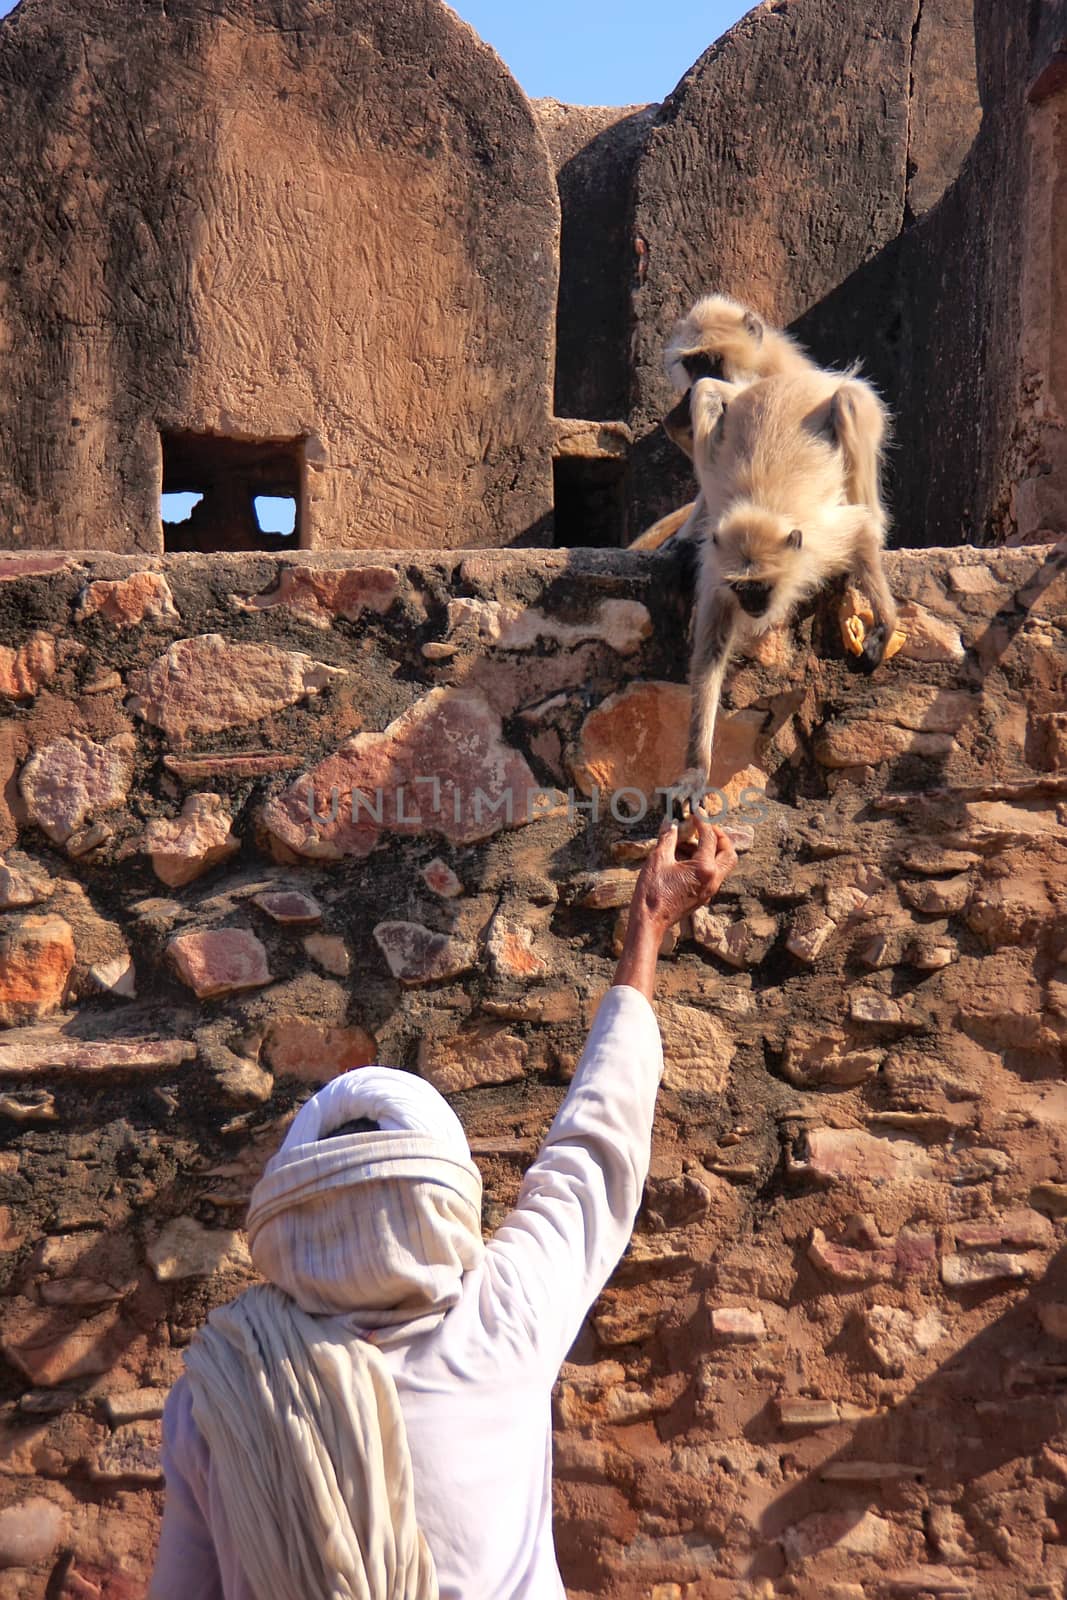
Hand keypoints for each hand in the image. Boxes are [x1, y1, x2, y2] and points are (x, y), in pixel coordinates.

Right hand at [630, 814, 736, 933]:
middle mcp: (713, 879)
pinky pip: (712, 873)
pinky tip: (683, 858)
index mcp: (704, 868)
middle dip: (719, 836)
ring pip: (723, 864)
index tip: (695, 813)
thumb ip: (667, 839)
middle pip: (728, 852)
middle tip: (704, 828)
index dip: (702, 822)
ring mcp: (710, 889)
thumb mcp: (657, 860)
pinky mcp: (703, 895)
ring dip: (711, 849)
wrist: (650, 922)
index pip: (709, 838)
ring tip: (687, 843)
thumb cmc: (652, 893)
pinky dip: (704, 861)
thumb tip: (670, 823)